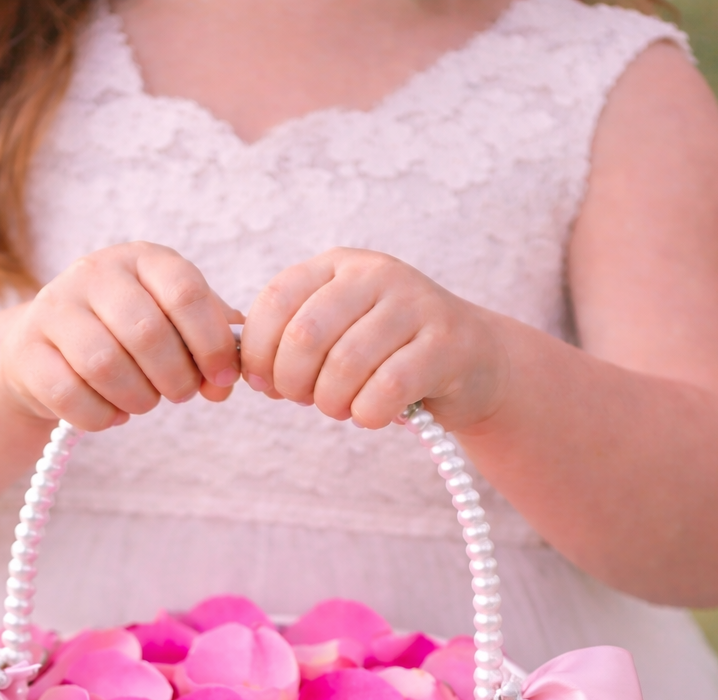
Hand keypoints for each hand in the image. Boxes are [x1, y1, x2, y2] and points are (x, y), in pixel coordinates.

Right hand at [0, 242, 242, 431]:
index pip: (186, 293)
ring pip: (105, 365)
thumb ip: (210, 349)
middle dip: (174, 378)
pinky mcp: (27, 349)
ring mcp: (55, 307)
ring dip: (137, 399)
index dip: (212, 342)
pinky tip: (111, 413)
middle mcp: (95, 272)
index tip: (221, 377)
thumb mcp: (175, 329)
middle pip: (146, 332)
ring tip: (144, 402)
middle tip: (178, 394)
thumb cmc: (127, 338)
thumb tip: (224, 381)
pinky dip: (101, 416)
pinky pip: (70, 395)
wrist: (48, 347)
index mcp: (143, 260)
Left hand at [242, 248, 509, 429]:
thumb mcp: (337, 333)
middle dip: (292, 383)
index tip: (264, 384)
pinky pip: (387, 388)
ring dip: (332, 403)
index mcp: (338, 265)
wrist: (473, 362)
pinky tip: (371, 415)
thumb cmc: (388, 355)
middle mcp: (376, 274)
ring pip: (345, 365)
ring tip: (341, 408)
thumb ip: (290, 341)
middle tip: (305, 400)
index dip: (258, 352)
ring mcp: (415, 305)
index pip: (276, 300)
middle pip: (305, 336)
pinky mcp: (446, 343)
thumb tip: (244, 372)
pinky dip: (368, 414)